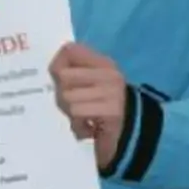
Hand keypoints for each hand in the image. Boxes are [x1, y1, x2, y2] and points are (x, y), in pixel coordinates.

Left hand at [49, 42, 127, 170]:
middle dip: (61, 95)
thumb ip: (74, 76)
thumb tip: (53, 70)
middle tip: (72, 107)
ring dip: (69, 114)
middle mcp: (108, 73)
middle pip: (63, 75)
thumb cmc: (106, 112)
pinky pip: (77, 113)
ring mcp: (111, 91)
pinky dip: (78, 126)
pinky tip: (89, 129)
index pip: (69, 50)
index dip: (57, 64)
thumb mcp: (93, 87)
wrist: (135, 138)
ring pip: (67, 96)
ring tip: (82, 119)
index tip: (59, 82)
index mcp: (103, 63)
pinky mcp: (111, 110)